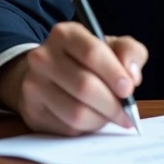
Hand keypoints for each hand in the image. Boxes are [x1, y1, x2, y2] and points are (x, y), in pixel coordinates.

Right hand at [0, 22, 147, 135]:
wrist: (48, 74)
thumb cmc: (87, 60)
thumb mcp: (112, 46)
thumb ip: (130, 52)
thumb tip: (132, 76)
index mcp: (65, 34)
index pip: (92, 53)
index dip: (114, 73)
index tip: (128, 89)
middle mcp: (43, 57)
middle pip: (84, 86)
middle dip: (112, 103)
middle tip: (126, 112)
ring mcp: (33, 86)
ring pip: (76, 112)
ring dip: (101, 119)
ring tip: (111, 116)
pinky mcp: (32, 112)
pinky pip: (66, 128)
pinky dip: (87, 128)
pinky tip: (93, 119)